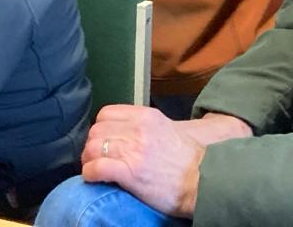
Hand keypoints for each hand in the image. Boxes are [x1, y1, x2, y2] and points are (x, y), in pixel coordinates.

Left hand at [79, 106, 249, 216]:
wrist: (204, 178)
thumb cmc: (191, 157)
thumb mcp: (172, 129)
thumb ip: (150, 127)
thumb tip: (134, 132)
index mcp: (147, 116)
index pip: (107, 114)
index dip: (101, 128)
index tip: (104, 141)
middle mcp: (138, 129)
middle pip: (96, 130)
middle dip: (92, 145)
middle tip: (97, 158)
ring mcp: (133, 150)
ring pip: (92, 147)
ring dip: (89, 160)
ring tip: (94, 170)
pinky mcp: (130, 172)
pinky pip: (97, 168)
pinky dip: (90, 173)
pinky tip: (93, 178)